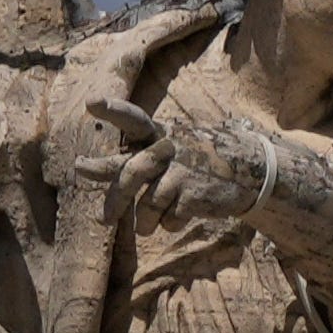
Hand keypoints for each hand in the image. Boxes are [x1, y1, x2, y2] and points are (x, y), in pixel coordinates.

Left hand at [91, 100, 276, 227]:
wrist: (251, 169)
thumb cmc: (196, 159)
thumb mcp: (167, 148)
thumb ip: (128, 157)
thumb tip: (81, 168)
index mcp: (159, 134)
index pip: (133, 119)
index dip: (113, 111)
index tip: (91, 103)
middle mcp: (169, 150)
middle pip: (132, 172)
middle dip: (115, 198)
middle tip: (101, 219)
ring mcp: (184, 173)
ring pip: (150, 203)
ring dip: (144, 222)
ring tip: (144, 229)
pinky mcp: (196, 196)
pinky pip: (171, 217)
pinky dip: (169, 223)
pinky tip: (176, 219)